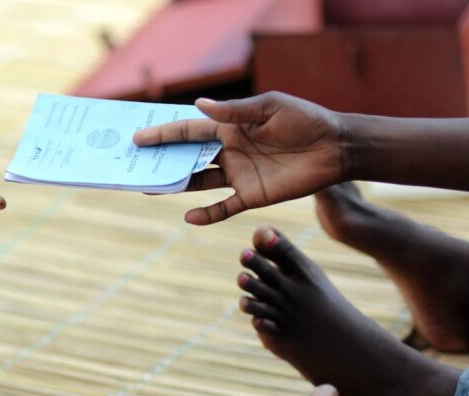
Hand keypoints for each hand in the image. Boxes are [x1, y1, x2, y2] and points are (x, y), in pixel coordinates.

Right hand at [134, 92, 346, 224]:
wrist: (335, 148)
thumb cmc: (305, 120)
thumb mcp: (270, 108)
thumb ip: (235, 111)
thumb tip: (199, 105)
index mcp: (230, 127)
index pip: (190, 131)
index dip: (163, 133)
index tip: (137, 136)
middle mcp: (229, 151)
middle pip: (188, 157)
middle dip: (162, 160)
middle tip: (133, 165)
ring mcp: (239, 174)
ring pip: (199, 181)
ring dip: (176, 185)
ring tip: (149, 188)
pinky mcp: (252, 196)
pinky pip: (224, 208)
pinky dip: (208, 214)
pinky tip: (189, 217)